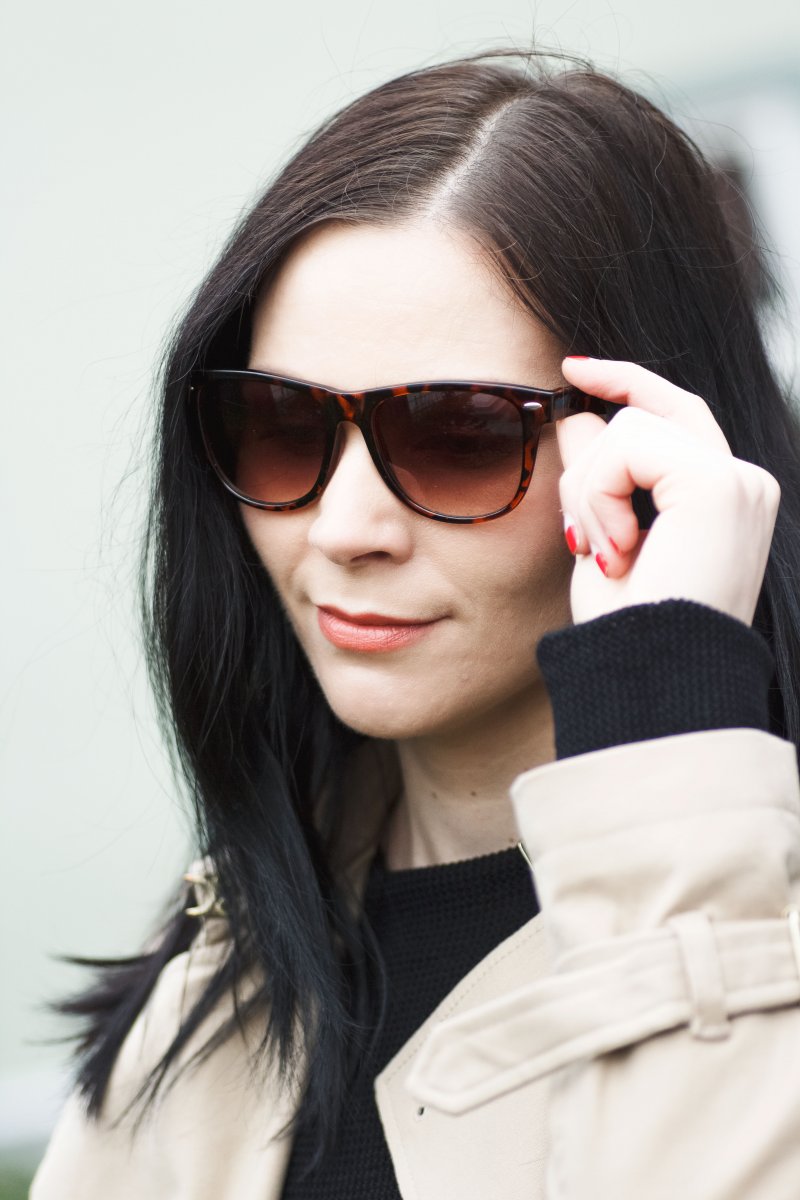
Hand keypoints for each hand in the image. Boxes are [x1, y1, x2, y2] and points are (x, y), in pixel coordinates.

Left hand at [556, 357, 780, 626]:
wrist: (650, 680)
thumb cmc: (628, 631)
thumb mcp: (604, 541)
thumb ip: (598, 478)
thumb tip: (576, 418)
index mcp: (723, 502)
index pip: (679, 418)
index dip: (630, 385)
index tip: (576, 370)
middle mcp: (744, 485)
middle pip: (661, 407)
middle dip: (604, 412)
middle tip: (566, 402)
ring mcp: (738, 481)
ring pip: (630, 428)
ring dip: (588, 491)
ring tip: (599, 553)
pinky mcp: (717, 484)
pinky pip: (628, 446)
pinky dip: (599, 496)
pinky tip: (613, 549)